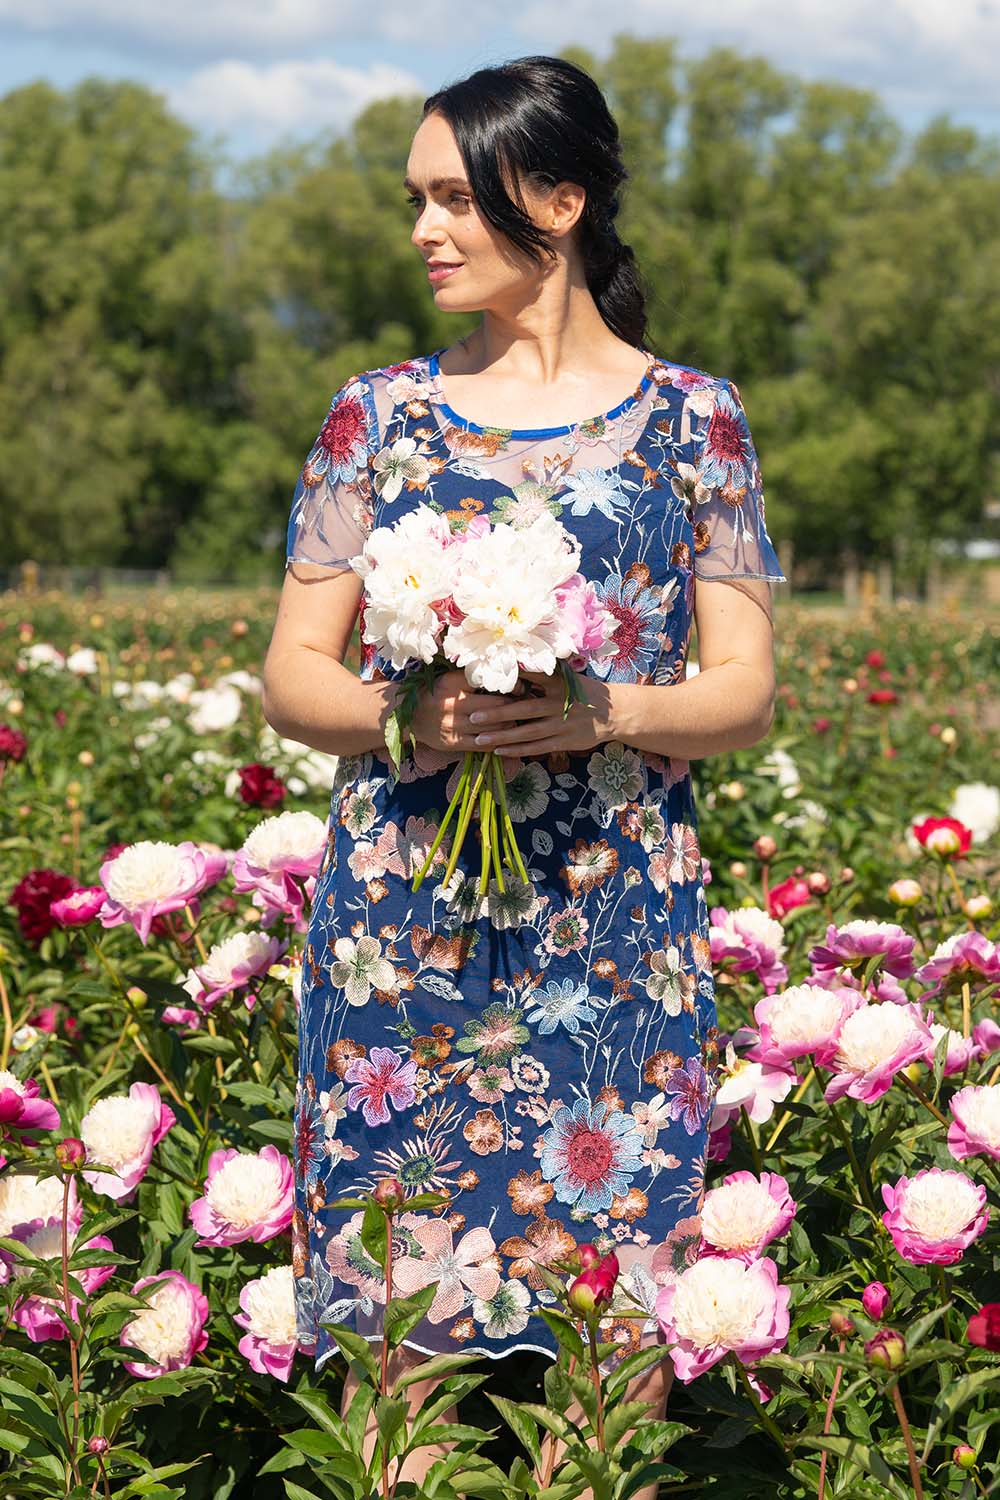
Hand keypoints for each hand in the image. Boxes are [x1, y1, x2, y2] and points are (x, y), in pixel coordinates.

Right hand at [408, 668, 521, 754]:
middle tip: (526, 706)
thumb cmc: (435, 695)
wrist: (409, 717)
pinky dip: (496, 741)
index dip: (511, 686)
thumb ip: (473, 678)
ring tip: (517, 722)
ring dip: (509, 726)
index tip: (522, 688)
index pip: (490, 683)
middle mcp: (452, 703)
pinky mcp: (453, 743)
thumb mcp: (450, 680)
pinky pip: (482, 744)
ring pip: (492, 728)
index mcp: (452, 683)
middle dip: (514, 707)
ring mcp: (452, 725)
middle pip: (495, 707)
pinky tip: (504, 738)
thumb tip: (508, 677)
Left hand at [463, 669, 615, 757]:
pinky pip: (536, 747)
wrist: (613, 712)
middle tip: (472, 716)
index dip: (506, 680)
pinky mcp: (564, 741)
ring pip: (526, 733)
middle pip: (523, 710)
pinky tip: (499, 751)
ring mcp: (560, 725)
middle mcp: (557, 704)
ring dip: (502, 737)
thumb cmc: (582, 692)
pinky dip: (517, 750)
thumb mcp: (566, 677)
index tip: (483, 680)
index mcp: (557, 684)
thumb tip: (513, 663)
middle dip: (496, 714)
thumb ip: (542, 674)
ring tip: (479, 739)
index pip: (528, 679)